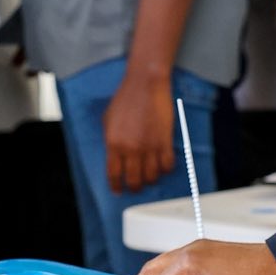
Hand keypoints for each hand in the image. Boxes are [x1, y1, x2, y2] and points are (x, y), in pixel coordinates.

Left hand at [103, 71, 174, 192]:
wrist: (146, 84)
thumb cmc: (126, 98)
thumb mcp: (108, 120)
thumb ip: (110, 140)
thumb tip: (113, 157)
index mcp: (113, 144)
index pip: (113, 174)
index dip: (115, 186)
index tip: (118, 190)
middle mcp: (131, 149)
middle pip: (134, 180)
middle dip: (134, 188)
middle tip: (135, 187)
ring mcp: (149, 147)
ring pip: (152, 177)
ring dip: (150, 180)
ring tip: (149, 176)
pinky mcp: (165, 142)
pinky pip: (167, 166)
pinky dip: (165, 169)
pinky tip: (163, 165)